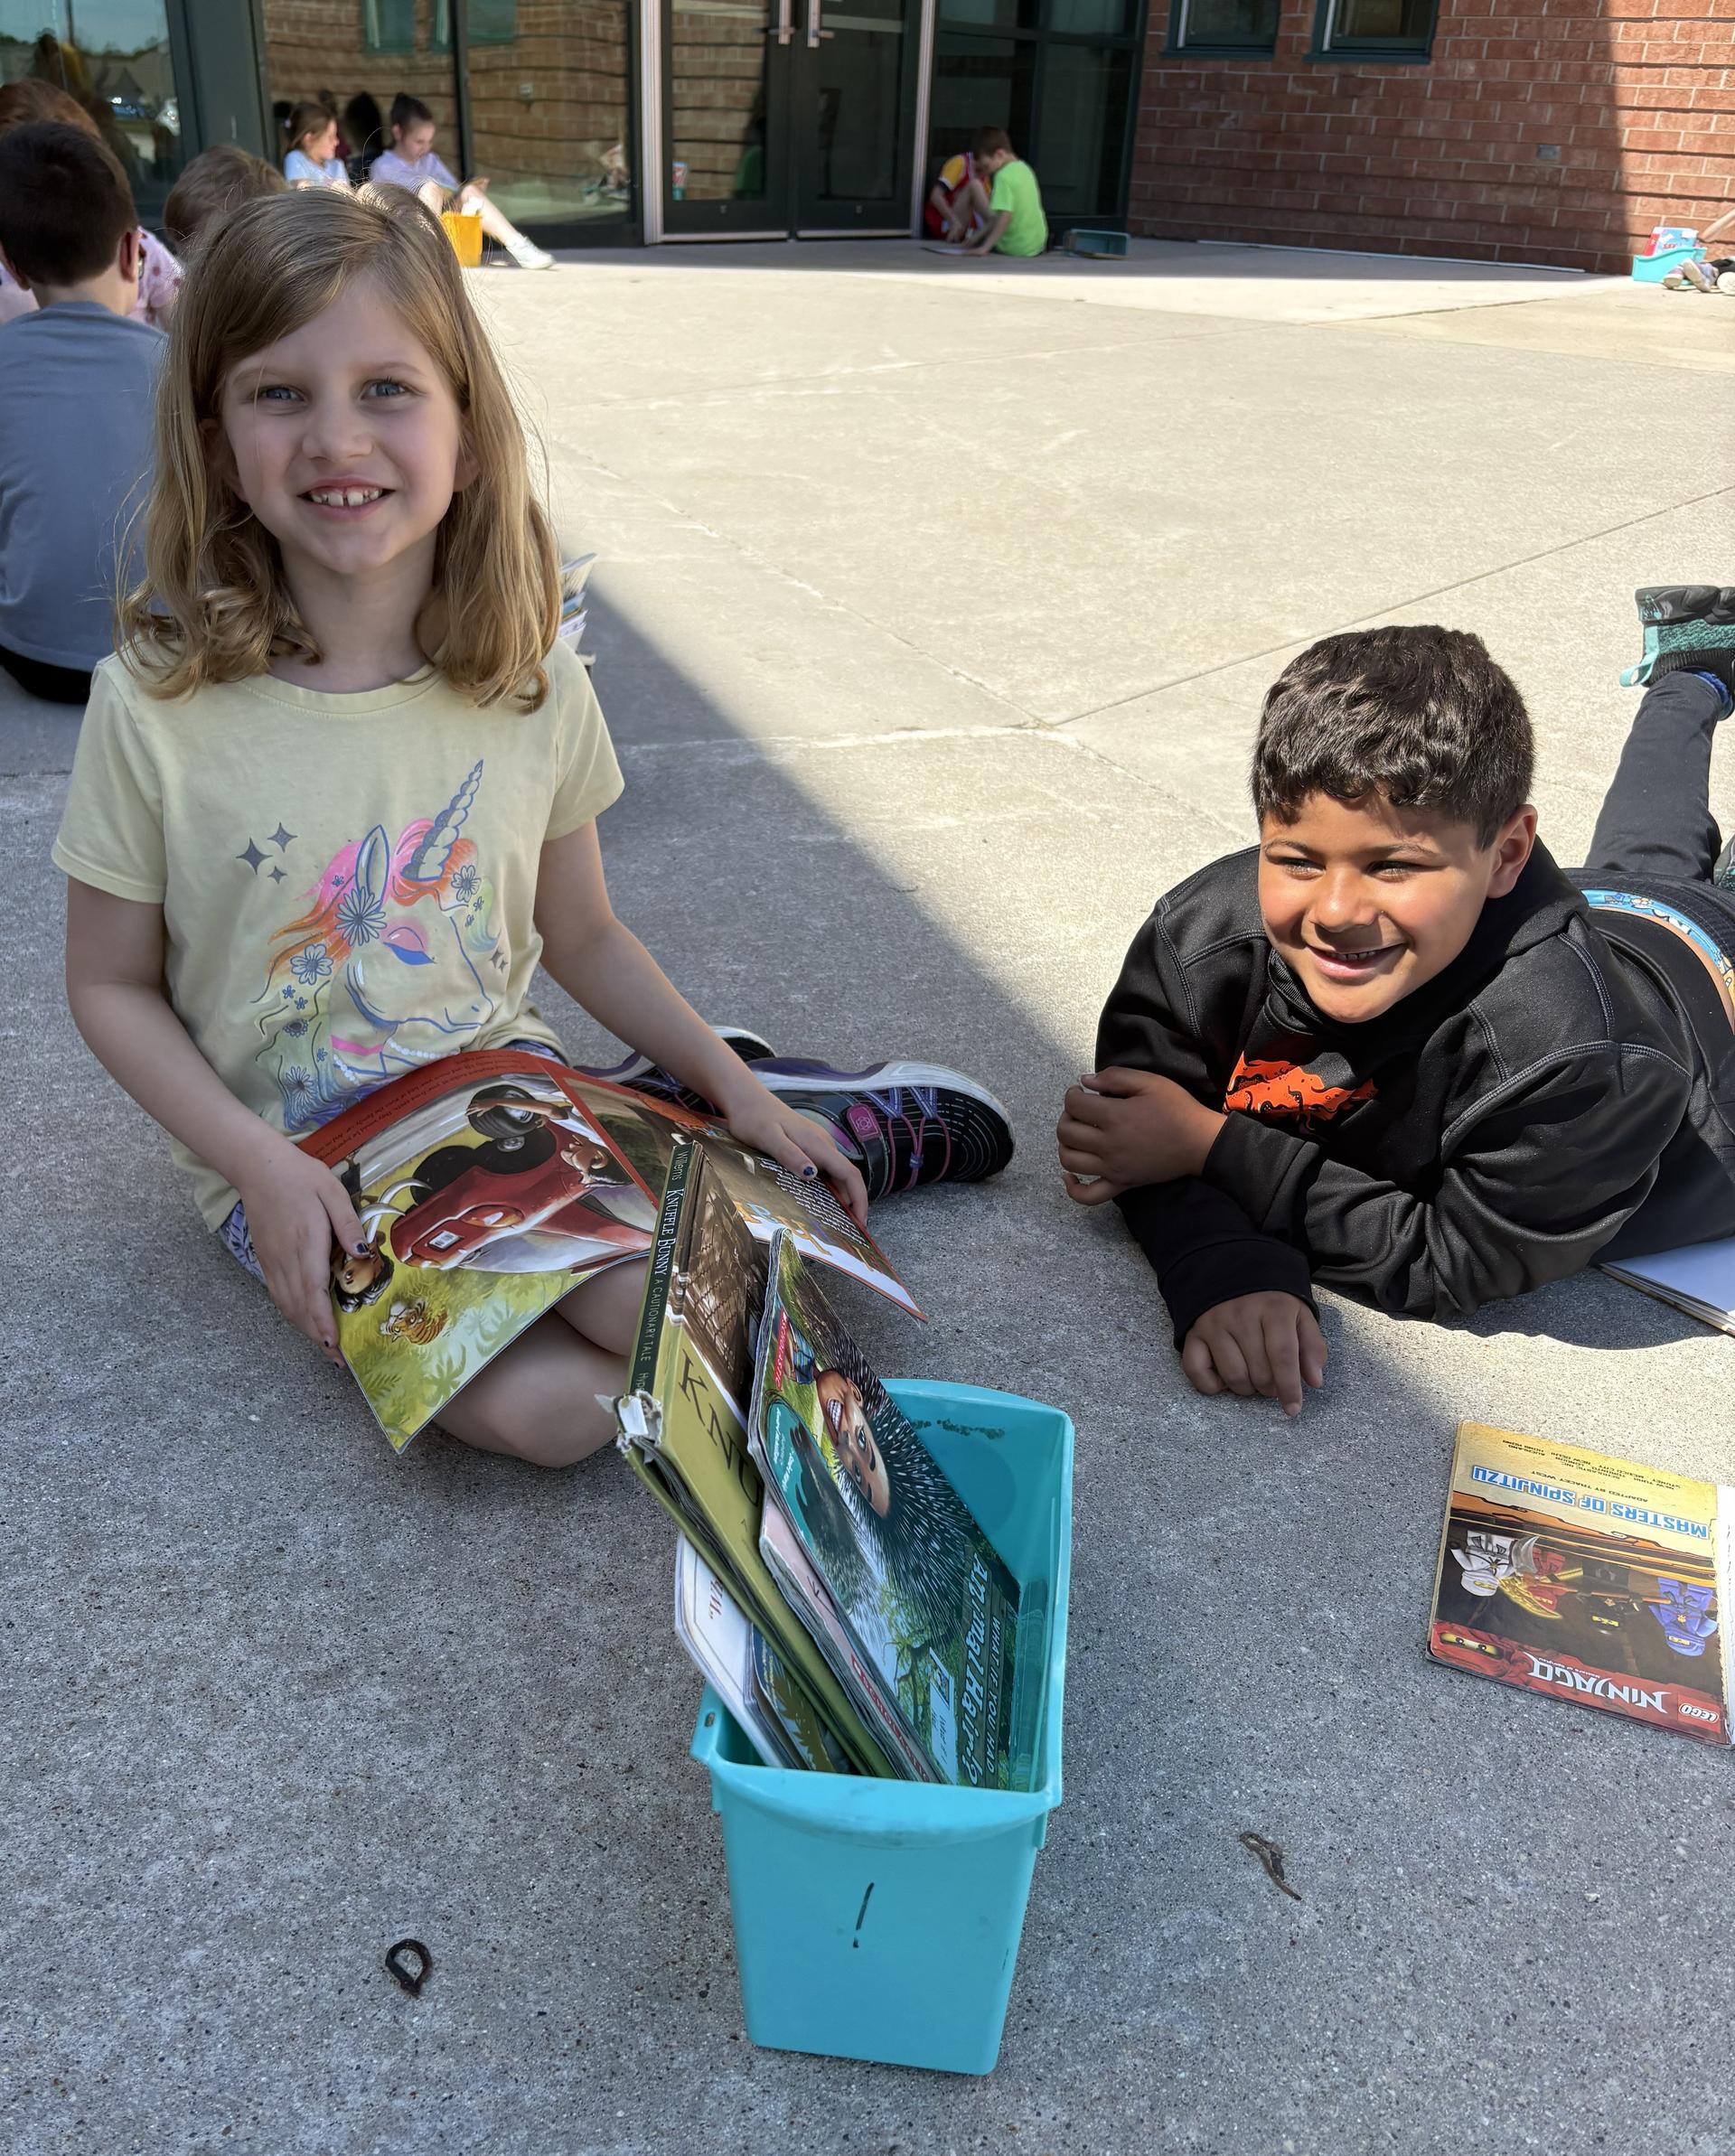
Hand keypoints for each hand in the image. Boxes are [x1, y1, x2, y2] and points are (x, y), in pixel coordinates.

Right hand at [233, 1140, 368, 1364]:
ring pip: (286, 1306)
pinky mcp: (265, 1259)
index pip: (313, 1293)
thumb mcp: (333, 1192)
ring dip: (304, 1329)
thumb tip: (364, 1255)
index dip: (322, 1322)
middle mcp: (285, 1260)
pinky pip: (278, 1295)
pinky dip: (293, 1314)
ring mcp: (272, 1262)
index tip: (332, 1346)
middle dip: (317, 1336)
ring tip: (325, 1347)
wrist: (258, 1166)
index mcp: (305, 1244)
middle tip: (338, 1359)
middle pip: (298, 1308)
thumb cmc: (300, 1176)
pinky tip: (306, 1320)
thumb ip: (349, 1225)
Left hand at [713, 1071, 869, 1227]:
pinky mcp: (809, 1145)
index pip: (850, 1174)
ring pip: (836, 1174)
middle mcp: (823, 1144)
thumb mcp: (768, 1138)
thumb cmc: (754, 1119)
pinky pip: (826, 1169)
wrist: (747, 1099)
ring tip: (837, 1224)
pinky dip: (830, 1188)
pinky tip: (820, 1202)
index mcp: (818, 1145)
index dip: (860, 1199)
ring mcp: (817, 1144)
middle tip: (849, 1233)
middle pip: (847, 1177)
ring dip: (842, 1197)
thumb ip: (790, 1155)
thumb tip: (813, 1174)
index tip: (862, 1223)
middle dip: (854, 1203)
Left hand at [1058, 1068, 1225, 1202]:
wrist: (1200, 1142)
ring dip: (1065, 1145)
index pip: (1073, 1106)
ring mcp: (1112, 1168)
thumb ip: (1114, 1077)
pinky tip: (1070, 1176)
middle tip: (1080, 1111)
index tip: (1081, 1092)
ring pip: (1069, 1161)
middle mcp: (1108, 1145)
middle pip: (1066, 1132)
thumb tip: (1085, 1081)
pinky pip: (1088, 1196)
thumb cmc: (1177, 1109)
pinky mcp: (1121, 1184)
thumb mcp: (1149, 1082)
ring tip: (1077, 1135)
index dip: (1072, 1095)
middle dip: (1067, 1116)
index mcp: (1113, 1117)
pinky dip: (1073, 1189)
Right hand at [1182, 1293, 1326, 1417]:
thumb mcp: (1300, 1315)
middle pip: (1259, 1371)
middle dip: (1270, 1388)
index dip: (1290, 1387)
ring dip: (1247, 1388)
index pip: (1283, 1356)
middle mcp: (1241, 1315)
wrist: (1233, 1272)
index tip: (1293, 1408)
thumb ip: (1312, 1347)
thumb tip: (1315, 1381)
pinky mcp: (1193, 1333)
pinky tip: (1224, 1377)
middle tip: (1273, 1383)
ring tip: (1252, 1377)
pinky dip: (1212, 1385)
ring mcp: (1214, 1324)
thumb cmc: (1271, 1302)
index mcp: (1273, 1308)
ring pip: (1233, 1377)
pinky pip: (1197, 1372)